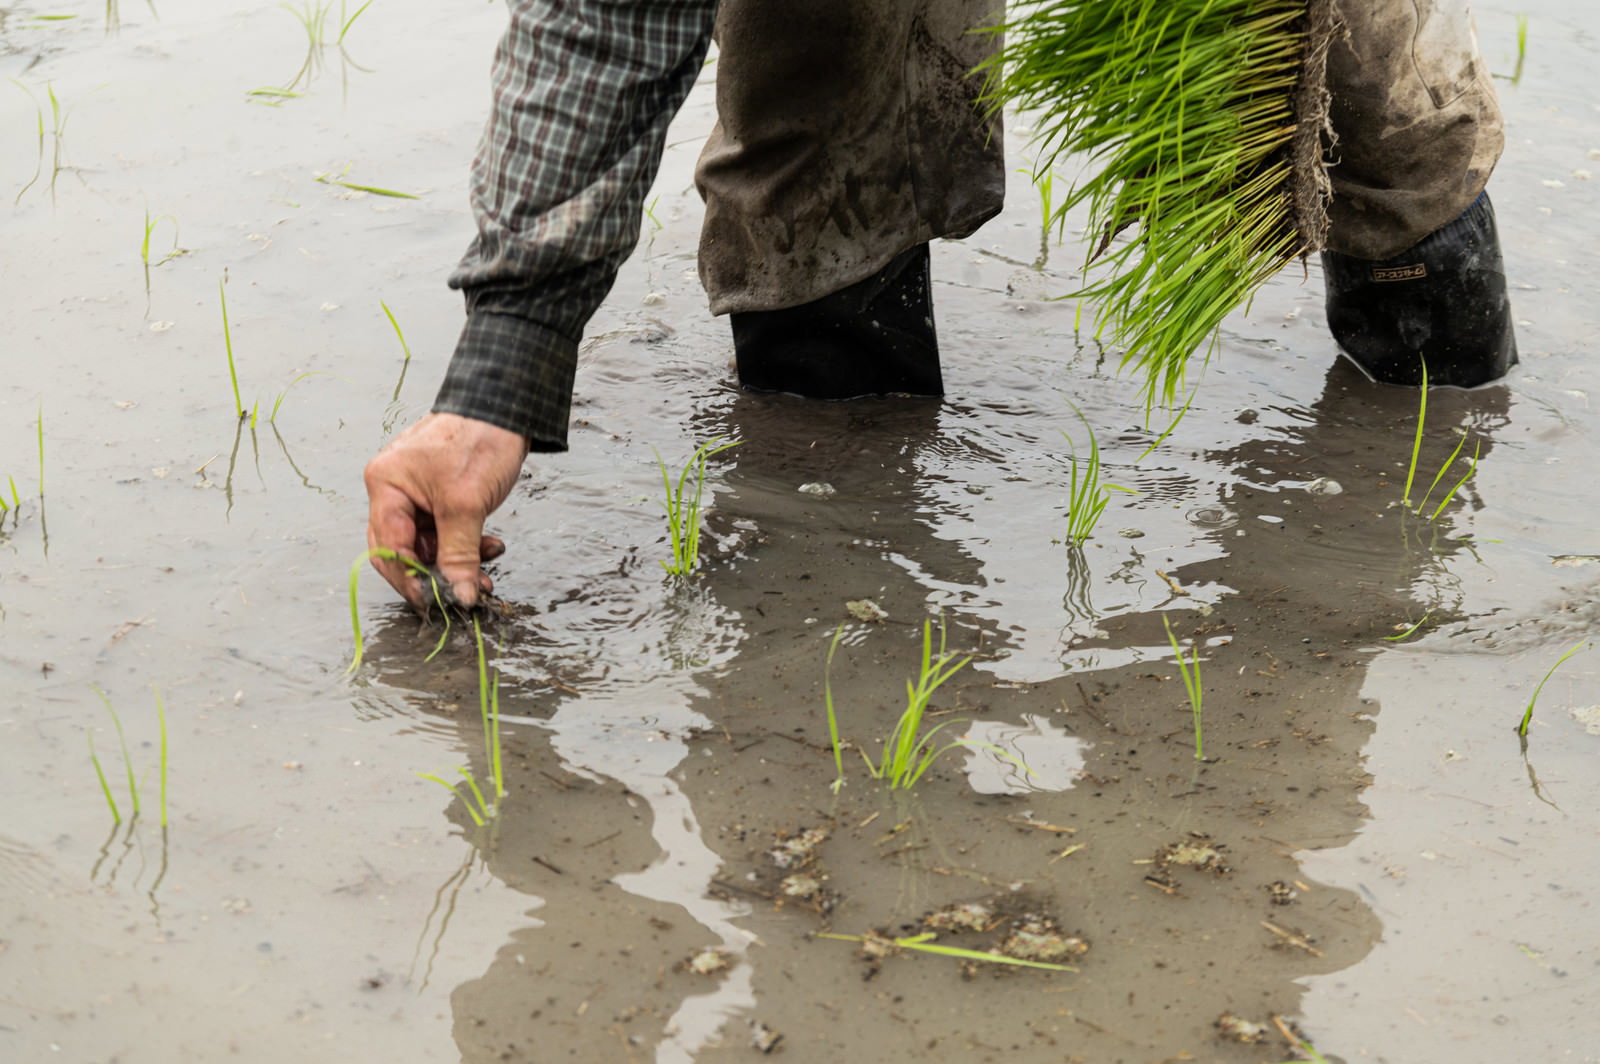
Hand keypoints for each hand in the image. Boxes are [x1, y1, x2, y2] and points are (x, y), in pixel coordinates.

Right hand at [364, 412, 528, 610]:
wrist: (507, 406)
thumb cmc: (479, 439)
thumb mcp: (468, 504)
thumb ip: (459, 554)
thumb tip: (459, 594)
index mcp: (386, 485)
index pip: (387, 547)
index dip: (409, 580)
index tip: (434, 603)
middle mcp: (393, 489)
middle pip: (403, 549)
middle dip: (435, 572)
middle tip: (465, 591)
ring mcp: (416, 492)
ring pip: (429, 543)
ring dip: (457, 559)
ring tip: (487, 566)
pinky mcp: (439, 494)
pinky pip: (445, 530)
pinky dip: (466, 543)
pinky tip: (490, 545)